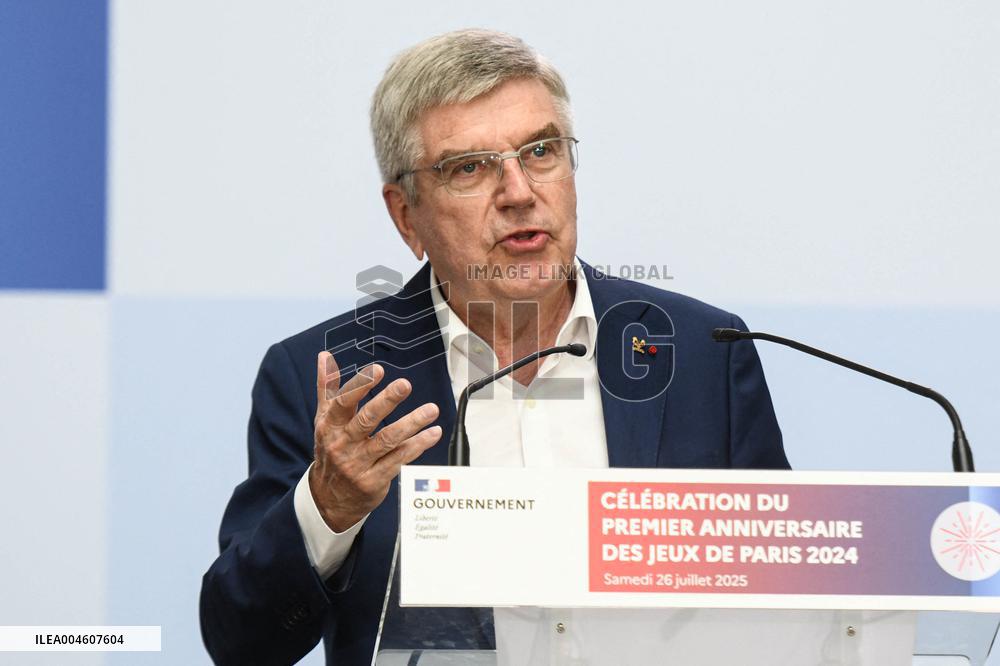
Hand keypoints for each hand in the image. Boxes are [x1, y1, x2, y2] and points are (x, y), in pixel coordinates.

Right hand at [310, 352, 441, 531]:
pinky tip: (432, 433)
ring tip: (430, 410)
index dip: (360, 386)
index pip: (343, 402)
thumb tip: (324, 357)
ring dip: (411, 423)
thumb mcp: (324, 419)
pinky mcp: (374, 479)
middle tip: (405, 385)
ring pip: (387, 440)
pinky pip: (399, 459)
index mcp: (330, 425)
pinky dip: (417, 445)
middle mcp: (343, 444)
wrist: (328, 498)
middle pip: (366, 420)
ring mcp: (358, 463)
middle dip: (386, 401)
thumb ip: (327, 387)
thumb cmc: (330, 450)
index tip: (378, 370)